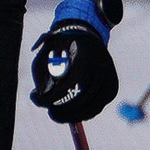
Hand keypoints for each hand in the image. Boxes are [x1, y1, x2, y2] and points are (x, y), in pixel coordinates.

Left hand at [29, 0, 118, 123]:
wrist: (83, 34)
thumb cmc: (59, 46)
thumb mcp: (45, 57)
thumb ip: (43, 78)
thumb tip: (44, 101)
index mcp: (85, 55)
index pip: (72, 84)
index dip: (53, 97)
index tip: (36, 98)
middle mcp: (102, 65)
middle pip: (85, 97)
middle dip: (65, 110)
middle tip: (50, 112)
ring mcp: (110, 73)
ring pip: (97, 103)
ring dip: (77, 115)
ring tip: (60, 115)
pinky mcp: (113, 82)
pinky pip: (103, 102)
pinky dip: (89, 111)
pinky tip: (76, 113)